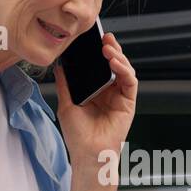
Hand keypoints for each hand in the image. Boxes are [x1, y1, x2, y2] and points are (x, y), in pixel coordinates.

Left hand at [53, 31, 136, 161]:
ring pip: (125, 70)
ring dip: (118, 56)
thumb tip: (59, 65)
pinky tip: (115, 63)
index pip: (99, 66)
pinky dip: (124, 70)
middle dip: (111, 48)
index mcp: (96, 91)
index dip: (98, 52)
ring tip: (108, 48)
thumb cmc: (77, 135)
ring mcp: (120, 97)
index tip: (92, 39)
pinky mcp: (128, 103)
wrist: (87, 153)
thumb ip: (65, 84)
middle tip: (104, 37)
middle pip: (114, 64)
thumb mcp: (66, 103)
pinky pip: (130, 82)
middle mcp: (109, 92)